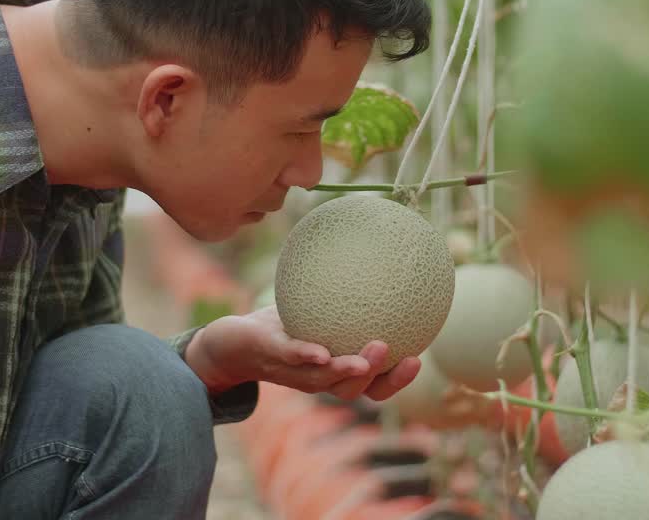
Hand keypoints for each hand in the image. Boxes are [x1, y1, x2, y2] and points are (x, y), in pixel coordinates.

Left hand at [184, 305, 420, 401]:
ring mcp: (292, 371)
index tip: (419, 359)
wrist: (229, 341)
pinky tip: (322, 351)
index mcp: (331, 372)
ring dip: (351, 370)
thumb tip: (371, 258)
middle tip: (408, 357)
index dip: (396, 380)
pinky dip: (307, 357)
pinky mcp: (269, 356)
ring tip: (374, 353)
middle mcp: (315, 378)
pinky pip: (291, 358)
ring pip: (326, 381)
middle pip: (357, 390)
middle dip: (384, 380)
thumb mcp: (311, 309)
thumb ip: (339, 295)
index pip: (371, 385)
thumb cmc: (277, 326)